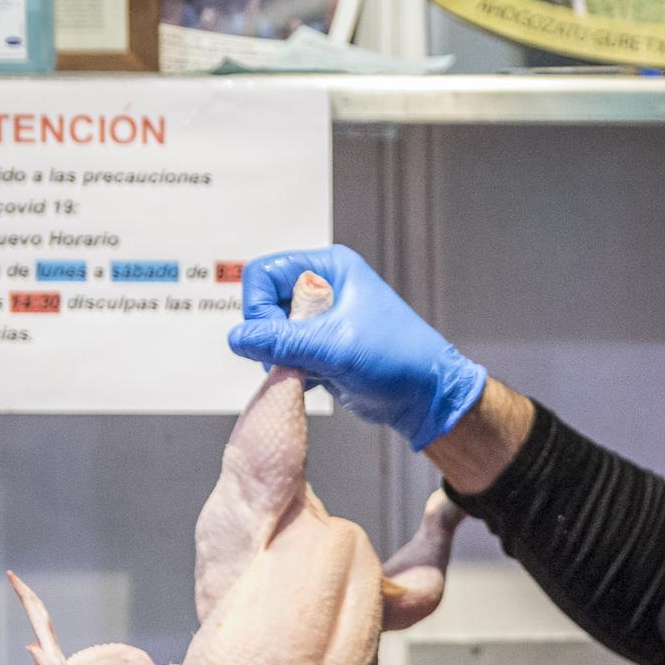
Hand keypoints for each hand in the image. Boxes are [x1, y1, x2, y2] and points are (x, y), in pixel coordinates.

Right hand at [228, 245, 487, 449]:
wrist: (426, 396)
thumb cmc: (398, 360)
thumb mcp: (334, 346)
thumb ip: (282, 341)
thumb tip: (237, 338)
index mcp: (330, 268)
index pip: (263, 273)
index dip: (259, 307)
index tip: (277, 337)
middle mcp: (324, 287)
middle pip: (263, 303)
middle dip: (272, 335)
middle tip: (297, 357)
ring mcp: (322, 319)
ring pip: (272, 332)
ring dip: (282, 356)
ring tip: (313, 369)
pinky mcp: (321, 346)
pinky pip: (285, 353)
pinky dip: (292, 368)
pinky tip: (317, 379)